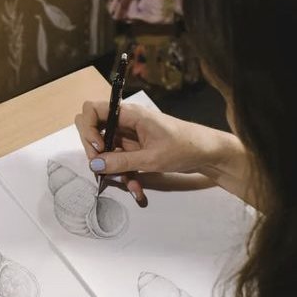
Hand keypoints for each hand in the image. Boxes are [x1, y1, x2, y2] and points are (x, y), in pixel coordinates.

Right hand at [74, 100, 224, 203]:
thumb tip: (94, 164)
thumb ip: (120, 162)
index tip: (97, 149)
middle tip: (102, 168)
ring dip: (112, 168)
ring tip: (129, 184)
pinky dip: (124, 173)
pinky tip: (136, 186)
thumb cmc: (184, 147)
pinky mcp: (136, 148)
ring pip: (106, 149)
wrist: (208, 153)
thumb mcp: (151, 158)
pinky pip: (120, 160)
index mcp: (129, 114)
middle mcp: (126, 121)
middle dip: (94, 151)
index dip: (88, 129)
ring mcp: (130, 135)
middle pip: (94, 129)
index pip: (92, 110)